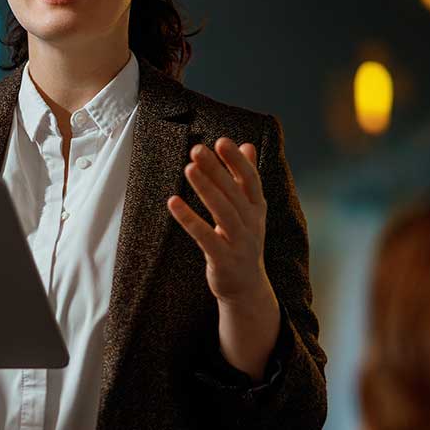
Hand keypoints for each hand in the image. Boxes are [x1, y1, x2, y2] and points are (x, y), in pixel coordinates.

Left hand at [167, 138, 270, 302]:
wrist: (247, 288)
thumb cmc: (242, 241)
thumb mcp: (249, 210)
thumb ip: (246, 177)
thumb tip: (246, 144)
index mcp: (256, 208)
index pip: (250, 180)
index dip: (237, 161)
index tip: (222, 142)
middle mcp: (251, 224)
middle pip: (234, 193)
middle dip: (216, 170)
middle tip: (198, 150)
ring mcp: (239, 243)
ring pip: (223, 212)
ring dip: (206, 189)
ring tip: (189, 168)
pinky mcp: (224, 260)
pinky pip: (205, 237)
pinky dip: (189, 219)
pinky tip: (173, 202)